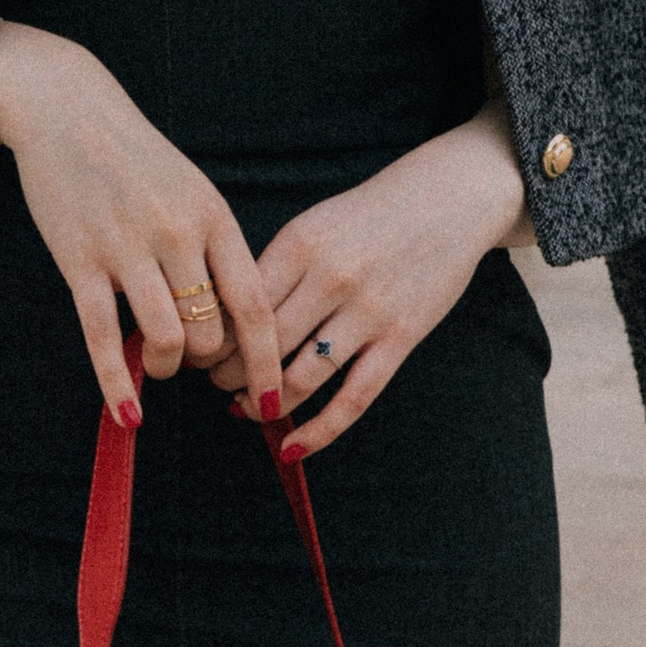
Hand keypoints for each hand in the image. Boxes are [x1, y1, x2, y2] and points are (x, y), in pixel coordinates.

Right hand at [0, 18, 286, 421]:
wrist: (67, 109)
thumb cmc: (136, 158)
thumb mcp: (192, 191)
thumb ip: (214, 249)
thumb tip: (232, 320)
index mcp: (213, 217)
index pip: (254, 304)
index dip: (266, 361)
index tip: (276, 399)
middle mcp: (176, 233)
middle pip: (210, 331)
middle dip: (206, 363)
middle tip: (194, 362)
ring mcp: (126, 247)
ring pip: (165, 339)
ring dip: (166, 368)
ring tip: (159, 364)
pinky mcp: (79, 259)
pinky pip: (103, 336)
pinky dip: (117, 384)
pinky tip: (129, 414)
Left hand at [209, 103, 527, 459]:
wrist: (447, 198)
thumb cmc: (369, 214)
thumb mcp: (313, 224)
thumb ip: (275, 269)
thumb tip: (225, 320)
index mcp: (299, 245)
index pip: (239, 306)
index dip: (212, 339)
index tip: (198, 352)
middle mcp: (331, 278)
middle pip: (263, 346)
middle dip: (230, 375)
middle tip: (216, 384)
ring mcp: (369, 311)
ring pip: (301, 379)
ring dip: (264, 403)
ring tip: (248, 409)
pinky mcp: (402, 338)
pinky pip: (353, 398)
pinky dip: (318, 431)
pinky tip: (292, 448)